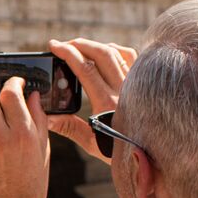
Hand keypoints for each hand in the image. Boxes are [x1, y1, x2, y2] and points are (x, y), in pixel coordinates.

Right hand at [45, 38, 135, 161]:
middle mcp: (124, 90)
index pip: (86, 69)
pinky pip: (130, 56)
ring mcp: (136, 83)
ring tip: (79, 46)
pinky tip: (103, 52)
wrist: (151, 153)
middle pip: (101, 54)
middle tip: (63, 44)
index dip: (68, 54)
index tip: (54, 47)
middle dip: (79, 44)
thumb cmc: (120, 151)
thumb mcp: (91, 143)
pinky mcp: (143, 82)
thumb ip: (68, 128)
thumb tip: (46, 118)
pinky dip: (114, 49)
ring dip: (95, 45)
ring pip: (116, 52)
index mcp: (107, 103)